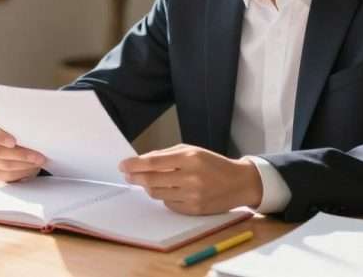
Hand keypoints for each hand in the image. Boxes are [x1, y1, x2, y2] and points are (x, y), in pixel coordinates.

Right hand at [0, 118, 46, 182]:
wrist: (17, 143)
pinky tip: (32, 168)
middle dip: (21, 154)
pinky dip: (23, 172)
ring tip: (38, 161)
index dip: (1, 137)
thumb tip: (34, 132)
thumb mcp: (17, 126)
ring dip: (25, 164)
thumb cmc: (17, 131)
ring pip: (5, 165)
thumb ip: (20, 127)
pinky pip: (8, 175)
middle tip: (38, 156)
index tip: (13, 142)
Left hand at [119, 144, 261, 214]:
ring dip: (148, 187)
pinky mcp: (194, 210)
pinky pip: (168, 204)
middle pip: (151, 180)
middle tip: (128, 175)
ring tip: (146, 181)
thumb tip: (141, 162)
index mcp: (189, 158)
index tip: (123, 165)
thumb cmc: (213, 164)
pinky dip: (164, 196)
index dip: (135, 164)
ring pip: (157, 193)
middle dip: (135, 177)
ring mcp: (192, 195)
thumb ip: (167, 155)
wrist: (239, 182)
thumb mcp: (192, 151)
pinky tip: (168, 190)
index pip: (153, 162)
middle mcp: (190, 177)